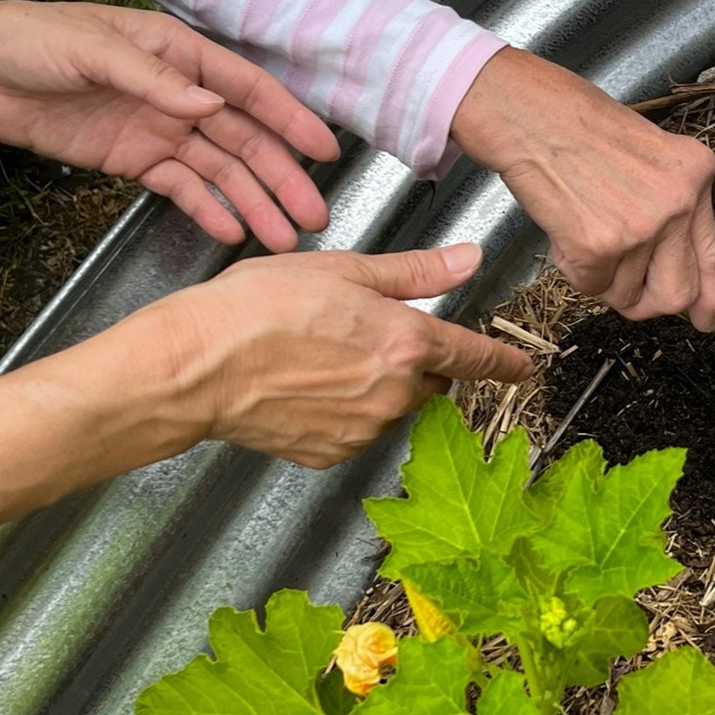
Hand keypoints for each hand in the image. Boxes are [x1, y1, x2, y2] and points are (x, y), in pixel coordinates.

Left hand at [0, 0, 339, 252]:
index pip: (248, 90)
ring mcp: (160, 130)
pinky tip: (231, 231)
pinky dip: (207, 210)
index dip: (290, 120)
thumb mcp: (90, 48)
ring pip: (221, 171)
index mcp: (178, 56)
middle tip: (313, 215)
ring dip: (253, 203)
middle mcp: (179, 95)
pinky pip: (180, 189)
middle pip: (245, 140)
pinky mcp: (135, 160)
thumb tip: (210, 104)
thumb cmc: (26, 40)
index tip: (325, 151)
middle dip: (282, 178)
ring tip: (282, 238)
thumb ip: (153, 78)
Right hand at [0, 243, 531, 522]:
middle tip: (366, 335)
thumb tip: (468, 259)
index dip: (503, 361)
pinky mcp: (331, 454)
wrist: (193, 367)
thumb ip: (415, 272)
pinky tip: (307, 388)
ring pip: (394, 407)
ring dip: (379, 387)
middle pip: (432, 381)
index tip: (522, 367)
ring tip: (323, 356)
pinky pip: (357, 431)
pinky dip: (345, 413)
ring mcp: (364, 430)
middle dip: (417, 362)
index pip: (476, 357)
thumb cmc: (257, 308)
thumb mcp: (343, 270)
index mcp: (407, 342)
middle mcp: (396, 393)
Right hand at [449, 47, 714, 330]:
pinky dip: (573, 270)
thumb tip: (676, 266)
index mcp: (695, 175)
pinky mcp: (599, 246)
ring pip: (627, 295)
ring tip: (582, 230)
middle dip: (646, 302)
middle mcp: (678, 203)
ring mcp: (641, 227)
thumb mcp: (648, 156)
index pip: (712, 255)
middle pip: (675, 294)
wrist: (530, 112)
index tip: (707, 319)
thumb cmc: (577, 125)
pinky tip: (565, 232)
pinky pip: (591, 287)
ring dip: (601, 278)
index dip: (710, 298)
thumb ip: (670, 205)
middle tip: (623, 287)